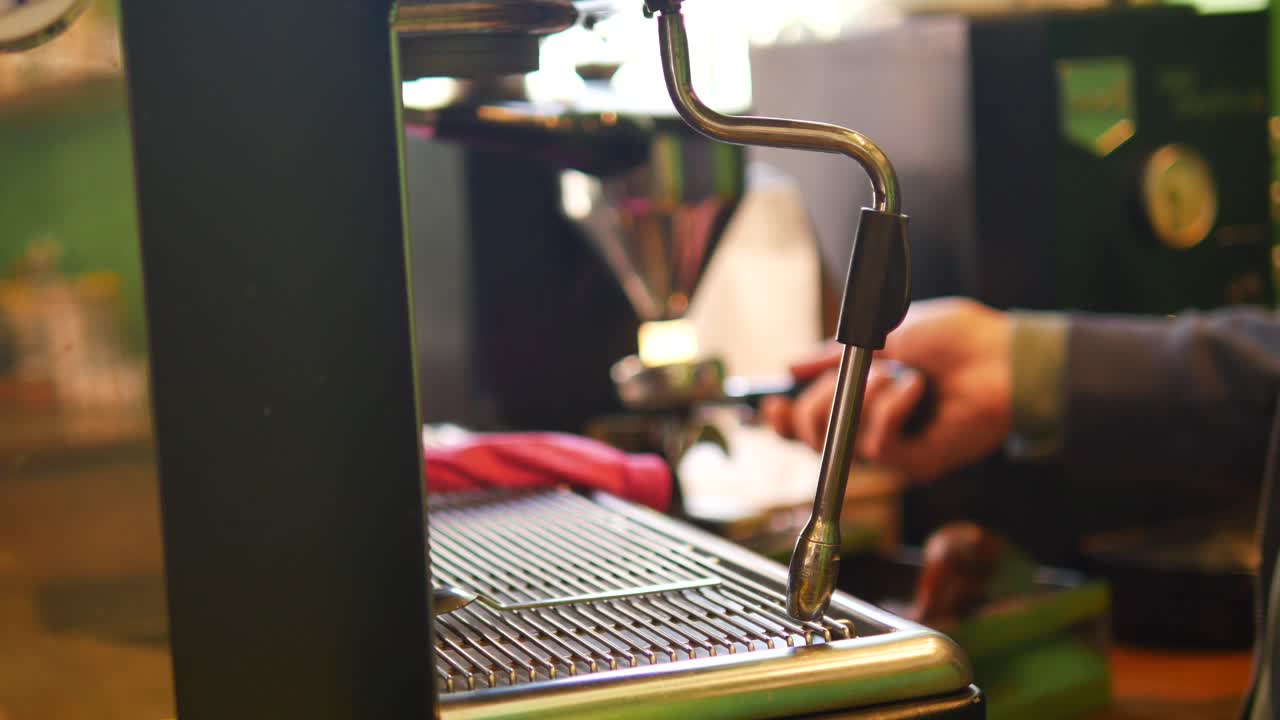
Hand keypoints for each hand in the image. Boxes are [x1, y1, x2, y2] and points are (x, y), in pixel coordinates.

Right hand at [761, 298, 1012, 481]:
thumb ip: (837, 352)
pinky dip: (891, 411)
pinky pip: (880, 446)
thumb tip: (794, 363)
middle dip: (814, 407)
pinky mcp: (918, 462)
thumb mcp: (884, 331)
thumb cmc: (959, 339)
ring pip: (843, 441)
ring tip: (893, 374)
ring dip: (862, 398)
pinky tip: (916, 390)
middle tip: (833, 384)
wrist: (1004, 356)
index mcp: (866, 395)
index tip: (774, 402)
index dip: (786, 418)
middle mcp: (875, 424)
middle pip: (814, 439)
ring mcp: (897, 446)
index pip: (811, 421)